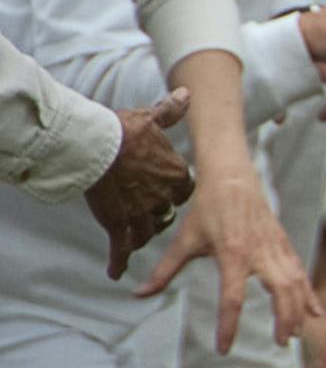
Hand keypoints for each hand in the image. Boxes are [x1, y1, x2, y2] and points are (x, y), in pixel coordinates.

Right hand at [84, 89, 193, 278]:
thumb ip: (171, 111)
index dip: (175, 192)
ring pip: (148, 231)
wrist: (97, 145)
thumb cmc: (123, 129)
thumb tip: (187, 95)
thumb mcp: (151, 117)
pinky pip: (123, 248)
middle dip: (158, 214)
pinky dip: (119, 261)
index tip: (167, 191)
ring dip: (141, 235)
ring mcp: (142, 212)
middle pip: (167, 213)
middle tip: (148, 215)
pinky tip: (116, 273)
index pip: (184, 190)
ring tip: (132, 240)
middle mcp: (163, 196)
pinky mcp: (120, 224)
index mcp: (174, 173)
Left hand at [137, 166, 318, 351]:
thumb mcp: (184, 241)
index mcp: (232, 254)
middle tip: (279, 343)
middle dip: (284, 319)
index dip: (228, 326)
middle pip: (280, 292)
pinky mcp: (284, 244)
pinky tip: (315, 313)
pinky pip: (301, 273)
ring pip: (296, 284)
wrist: (232, 178)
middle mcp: (259, 253)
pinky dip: (309, 294)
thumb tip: (138, 294)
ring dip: (298, 310)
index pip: (232, 297)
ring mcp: (276, 248)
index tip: (224, 348)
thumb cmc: (207, 210)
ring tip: (294, 335)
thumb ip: (163, 272)